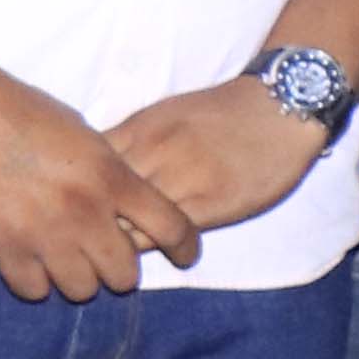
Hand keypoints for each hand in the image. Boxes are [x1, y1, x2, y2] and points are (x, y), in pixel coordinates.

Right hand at [0, 37, 199, 296]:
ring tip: (68, 257)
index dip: (185, 246)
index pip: (171, 227)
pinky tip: (34, 260)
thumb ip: (111, 173)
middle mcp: (81, 211)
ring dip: (79, 277)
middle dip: (120, 267)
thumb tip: (131, 207)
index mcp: (109, 176)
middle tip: (106, 252)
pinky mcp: (0, 247)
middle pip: (125, 274)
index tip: (185, 253)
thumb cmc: (21, 111)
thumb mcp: (84, 135)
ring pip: (81, 290)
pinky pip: (33, 290)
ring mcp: (40, 233)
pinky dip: (37, 280)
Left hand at [101, 76, 332, 239]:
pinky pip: (163, 236)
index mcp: (138, 131)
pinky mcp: (208, 207)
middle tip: (94, 237)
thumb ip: (131, 141)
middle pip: (99, 200)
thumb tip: (96, 168)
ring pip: (126, 223)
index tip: (81, 206)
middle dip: (91, 220)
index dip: (78, 192)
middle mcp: (151, 155)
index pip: (86, 170)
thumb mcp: (166, 115)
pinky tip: (156, 247)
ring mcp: (179, 182)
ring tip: (121, 250)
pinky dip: (152, 246)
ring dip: (119, 240)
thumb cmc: (224, 111)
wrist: (280, 109)